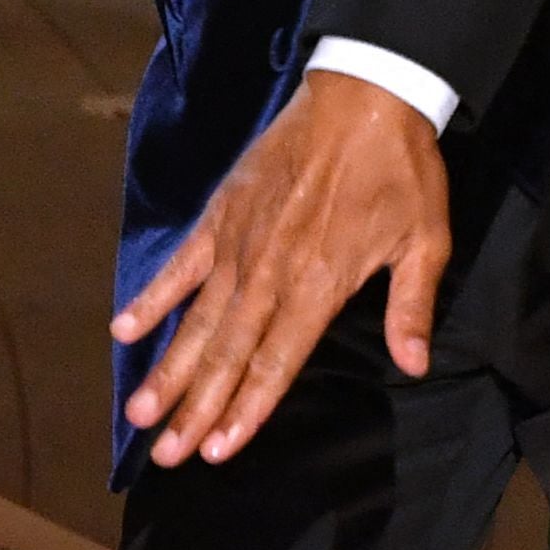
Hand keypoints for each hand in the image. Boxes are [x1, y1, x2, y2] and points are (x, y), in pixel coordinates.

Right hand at [111, 72, 450, 467]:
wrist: (365, 94)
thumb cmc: (401, 171)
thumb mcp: (425, 240)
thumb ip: (411, 307)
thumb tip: (413, 367)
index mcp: (319, 284)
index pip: (276, 362)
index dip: (247, 410)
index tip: (217, 451)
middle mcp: (270, 272)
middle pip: (227, 353)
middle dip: (195, 408)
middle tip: (164, 454)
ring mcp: (239, 243)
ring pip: (198, 319)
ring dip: (168, 368)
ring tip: (138, 412)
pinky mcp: (222, 214)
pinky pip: (181, 264)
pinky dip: (153, 297)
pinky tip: (124, 330)